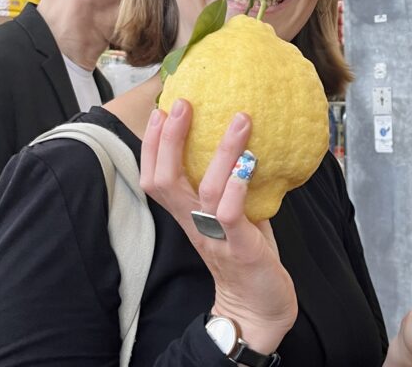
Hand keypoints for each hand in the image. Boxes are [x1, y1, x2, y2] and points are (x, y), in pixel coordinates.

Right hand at [140, 101, 296, 353]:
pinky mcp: (240, 248)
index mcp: (188, 215)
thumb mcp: (233, 215)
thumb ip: (232, 185)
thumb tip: (245, 144)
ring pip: (204, 189)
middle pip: (165, 180)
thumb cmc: (246, 257)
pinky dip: (236, 187)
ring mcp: (215, 236)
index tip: (161, 110)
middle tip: (181, 103)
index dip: (153, 145)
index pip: (155, 177)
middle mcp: (194, 224)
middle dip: (169, 139)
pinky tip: (249, 164)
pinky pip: (230, 215)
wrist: (258, 308)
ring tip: (240, 118)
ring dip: (221, 150)